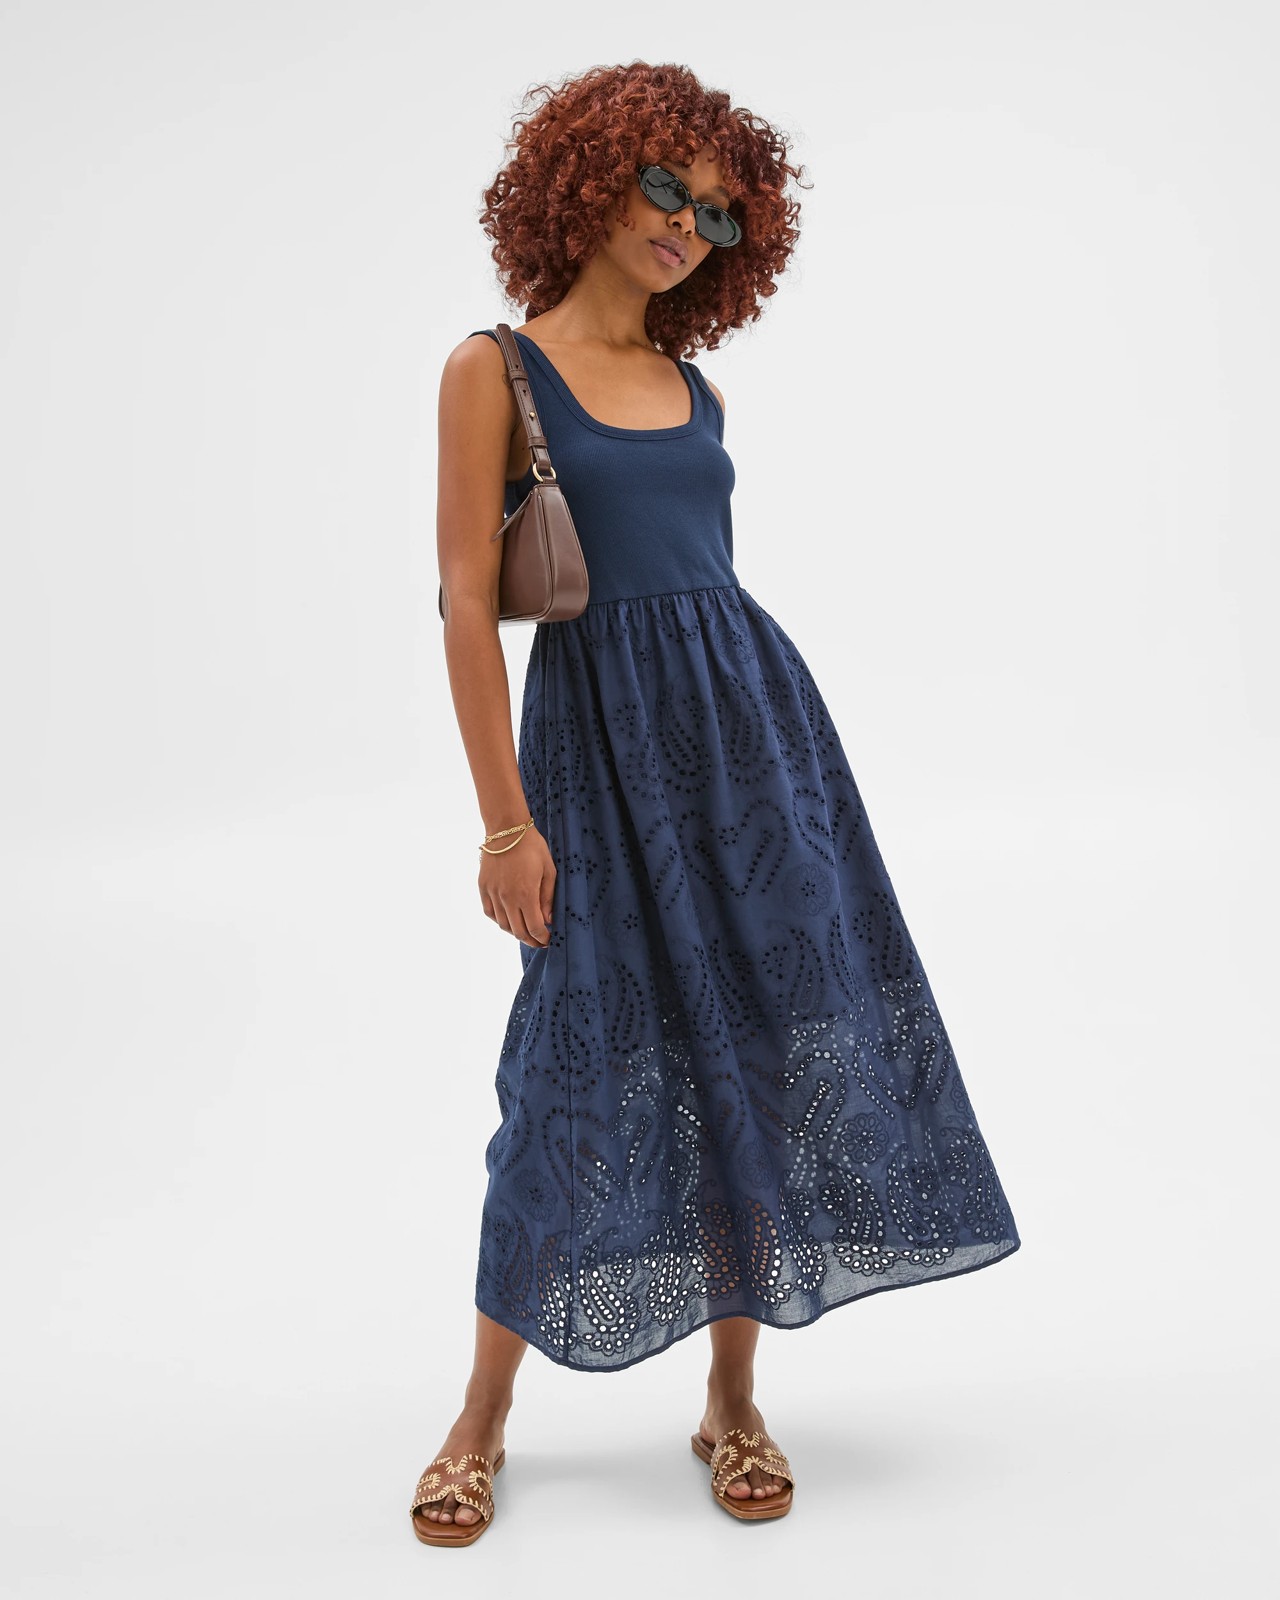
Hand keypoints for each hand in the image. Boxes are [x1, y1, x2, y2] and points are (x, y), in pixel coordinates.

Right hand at [478, 823, 556, 948]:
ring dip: (515, 932)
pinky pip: (490, 913)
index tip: (549, 940)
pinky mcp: (483, 887)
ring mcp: (493, 893)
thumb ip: (548, 898)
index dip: (542, 939)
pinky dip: (499, 921)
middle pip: (518, 931)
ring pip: (503, 925)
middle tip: (539, 941)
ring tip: (525, 931)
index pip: (534, 928)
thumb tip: (548, 920)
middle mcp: (507, 898)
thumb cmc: (532, 847)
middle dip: (531, 941)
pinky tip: (508, 919)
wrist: (506, 829)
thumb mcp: (549, 870)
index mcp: (526, 894)